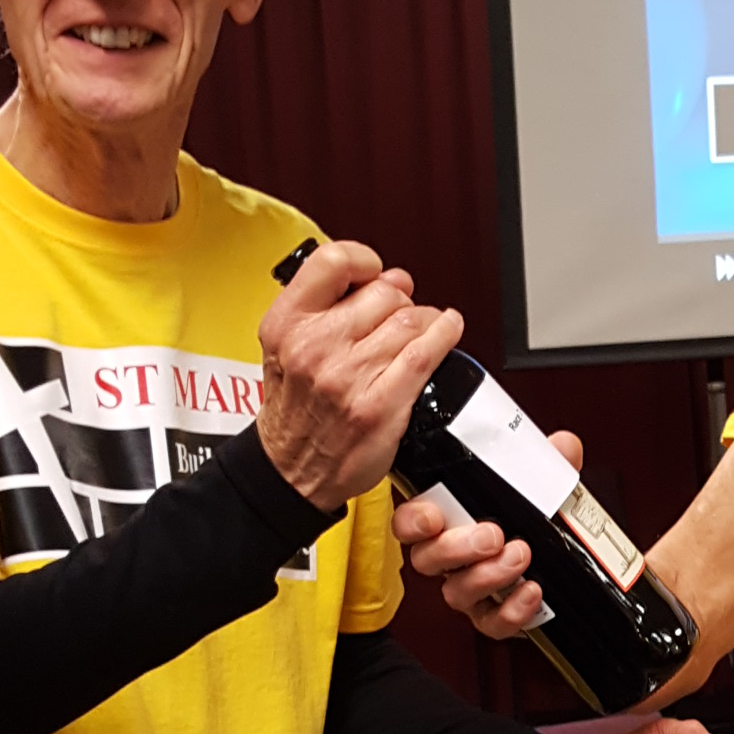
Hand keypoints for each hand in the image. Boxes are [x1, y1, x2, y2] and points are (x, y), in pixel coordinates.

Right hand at [258, 240, 461, 508]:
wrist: (292, 472)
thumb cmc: (294, 411)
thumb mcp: (285, 347)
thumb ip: (326, 306)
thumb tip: (387, 277)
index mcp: (287, 325)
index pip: (332, 262)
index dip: (363, 260)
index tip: (375, 271)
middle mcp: (315, 347)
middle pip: (383, 292)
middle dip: (400, 300)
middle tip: (400, 315)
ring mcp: (348, 377)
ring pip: (409, 320)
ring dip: (425, 320)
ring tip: (423, 329)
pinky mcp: (380, 405)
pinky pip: (425, 353)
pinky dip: (445, 334)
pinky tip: (448, 329)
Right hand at [394, 429, 584, 635]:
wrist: (561, 557)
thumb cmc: (534, 518)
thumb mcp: (542, 482)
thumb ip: (549, 462)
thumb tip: (563, 446)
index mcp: (449, 520)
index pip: (410, 522)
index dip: (413, 521)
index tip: (433, 516)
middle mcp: (450, 558)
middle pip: (427, 560)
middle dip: (456, 548)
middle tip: (493, 535)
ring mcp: (469, 589)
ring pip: (456, 593)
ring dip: (488, 576)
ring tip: (520, 556)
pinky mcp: (492, 616)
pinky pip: (491, 623)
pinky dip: (511, 611)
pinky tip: (531, 591)